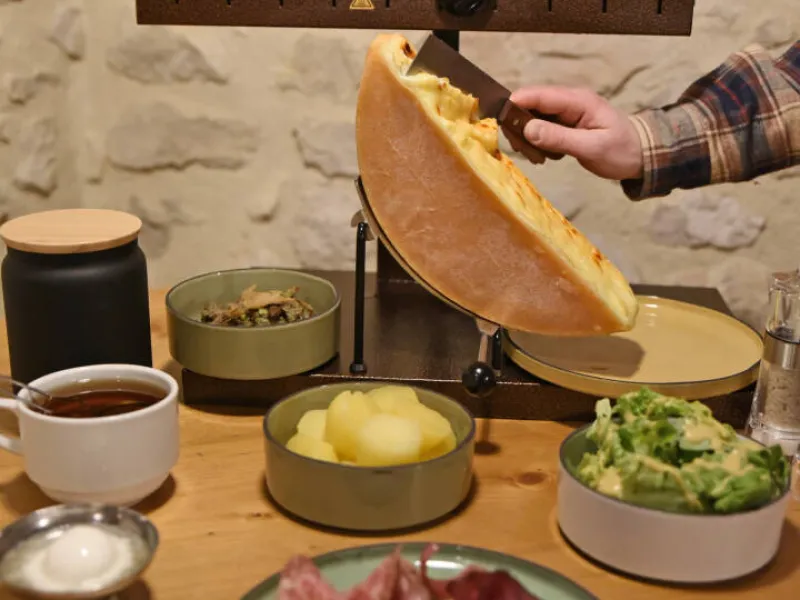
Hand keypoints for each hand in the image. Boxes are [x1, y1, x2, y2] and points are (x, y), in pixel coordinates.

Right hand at [507, 86, 643, 180]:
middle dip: (520, 128)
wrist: (642, 156)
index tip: (501, 125)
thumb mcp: (591, 147)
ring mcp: (565, 113)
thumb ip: (558, 138)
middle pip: (529, 106)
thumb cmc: (621, 151)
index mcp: (576, 100)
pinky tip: (547, 157)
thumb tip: (526, 129)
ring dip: (528, 138)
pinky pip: (540, 128)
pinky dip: (537, 143)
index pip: (536, 95)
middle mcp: (568, 101)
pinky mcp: (564, 124)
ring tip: (540, 159)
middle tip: (527, 153)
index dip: (514, 105)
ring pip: (532, 119)